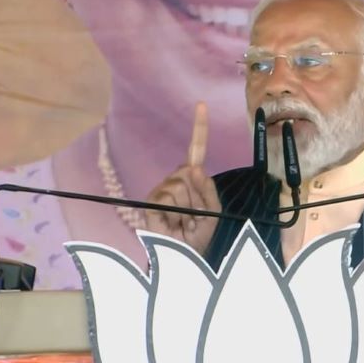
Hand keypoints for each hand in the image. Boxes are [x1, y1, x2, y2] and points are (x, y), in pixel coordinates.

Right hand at [146, 102, 220, 254]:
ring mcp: (160, 190)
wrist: (183, 257)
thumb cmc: (198, 237)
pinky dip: (176, 213)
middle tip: (194, 218)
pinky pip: (169, 197)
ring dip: (189, 209)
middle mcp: (174, 180)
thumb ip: (207, 188)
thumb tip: (192, 169)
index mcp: (191, 180)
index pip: (196, 151)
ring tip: (184, 223)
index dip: (199, 128)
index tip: (202, 105)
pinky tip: (172, 224)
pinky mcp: (151, 201)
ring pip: (181, 185)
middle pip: (191, 172)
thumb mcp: (212, 211)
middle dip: (199, 197)